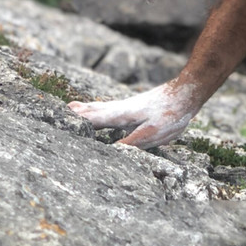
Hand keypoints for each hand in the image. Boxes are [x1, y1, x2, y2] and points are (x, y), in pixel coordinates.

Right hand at [67, 78, 205, 147]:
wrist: (187, 92)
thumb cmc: (171, 114)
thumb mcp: (152, 133)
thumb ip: (131, 142)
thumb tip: (111, 152)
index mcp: (121, 115)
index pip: (93, 119)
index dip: (77, 121)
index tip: (59, 121)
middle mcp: (121, 108)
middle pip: (94, 110)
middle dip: (77, 112)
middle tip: (59, 111)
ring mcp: (129, 106)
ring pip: (102, 106)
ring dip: (87, 108)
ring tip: (73, 107)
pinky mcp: (137, 106)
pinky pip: (111, 107)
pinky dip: (100, 107)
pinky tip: (104, 110)